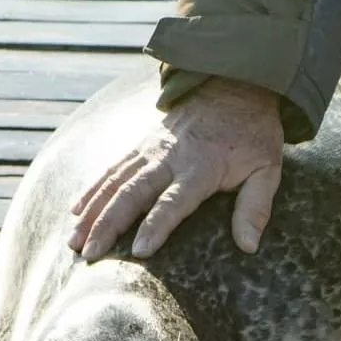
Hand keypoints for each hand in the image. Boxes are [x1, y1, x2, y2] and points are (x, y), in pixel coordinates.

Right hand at [68, 77, 283, 259]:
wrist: (234, 85)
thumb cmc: (253, 135)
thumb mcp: (267, 169)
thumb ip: (255, 207)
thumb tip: (248, 246)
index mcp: (201, 167)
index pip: (173, 201)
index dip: (156, 225)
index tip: (139, 251)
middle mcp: (168, 158)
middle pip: (132, 192)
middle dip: (108, 224)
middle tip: (89, 254)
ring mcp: (150, 149)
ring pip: (114, 182)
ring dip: (93, 212)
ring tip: (73, 241)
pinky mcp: (140, 145)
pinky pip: (111, 169)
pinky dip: (91, 189)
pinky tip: (76, 211)